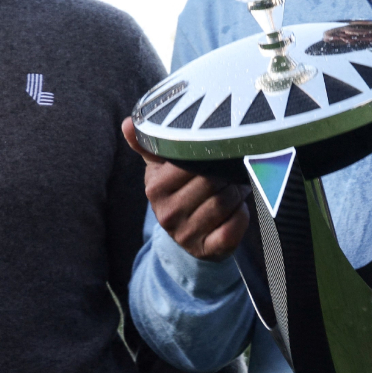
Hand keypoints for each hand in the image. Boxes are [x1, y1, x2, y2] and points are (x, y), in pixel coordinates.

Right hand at [122, 118, 249, 259]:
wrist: (190, 237)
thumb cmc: (180, 193)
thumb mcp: (162, 169)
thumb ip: (150, 145)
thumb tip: (129, 122)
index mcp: (155, 189)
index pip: (193, 164)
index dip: (212, 158)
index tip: (215, 157)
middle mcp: (167, 213)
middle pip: (213, 183)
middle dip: (228, 176)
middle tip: (231, 174)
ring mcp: (186, 234)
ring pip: (225, 202)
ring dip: (237, 193)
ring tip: (234, 189)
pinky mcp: (206, 250)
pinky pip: (233, 226)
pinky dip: (242, 215)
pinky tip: (237, 211)